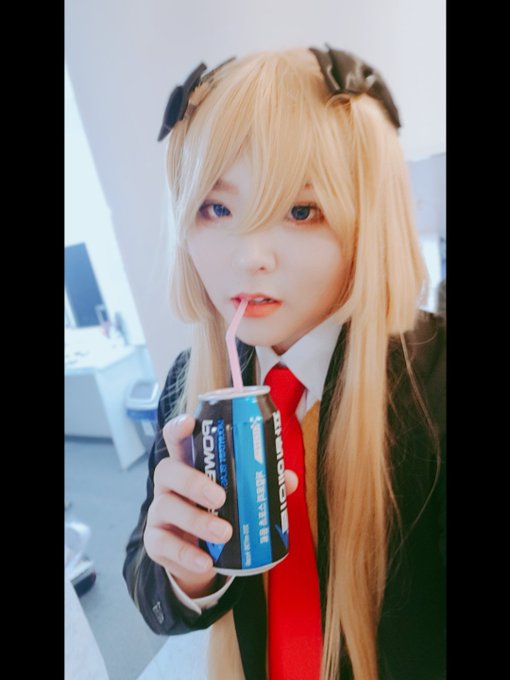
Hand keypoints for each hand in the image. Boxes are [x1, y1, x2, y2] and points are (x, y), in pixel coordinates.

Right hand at [143, 414, 298, 597]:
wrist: (199, 554)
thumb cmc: (219, 512)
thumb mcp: (236, 495)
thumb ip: (260, 483)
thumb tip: (289, 479)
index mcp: (187, 464)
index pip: (175, 439)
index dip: (178, 428)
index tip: (189, 423)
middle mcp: (168, 484)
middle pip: (167, 470)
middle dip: (193, 482)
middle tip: (221, 497)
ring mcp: (158, 512)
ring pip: (166, 508)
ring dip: (196, 521)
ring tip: (225, 533)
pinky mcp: (155, 541)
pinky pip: (163, 544)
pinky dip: (185, 554)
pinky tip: (205, 561)